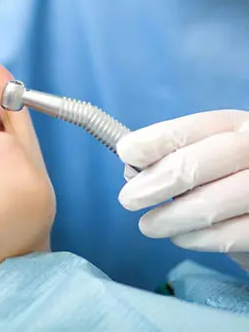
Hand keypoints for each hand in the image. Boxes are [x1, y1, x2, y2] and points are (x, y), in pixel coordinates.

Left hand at [117, 110, 248, 252]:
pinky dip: (198, 238)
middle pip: (198, 163)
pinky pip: (232, 234)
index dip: (156, 140)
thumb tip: (133, 171)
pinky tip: (181, 237)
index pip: (195, 126)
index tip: (126, 152)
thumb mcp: (209, 158)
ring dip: (171, 217)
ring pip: (212, 202)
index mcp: (238, 127)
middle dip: (156, 182)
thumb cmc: (229, 181)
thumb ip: (175, 158)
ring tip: (149, 225)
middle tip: (128, 199)